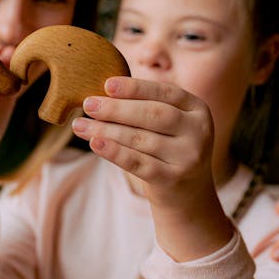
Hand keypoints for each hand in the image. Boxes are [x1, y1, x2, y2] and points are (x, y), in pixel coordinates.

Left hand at [72, 75, 215, 206]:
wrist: (188, 193)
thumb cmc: (168, 149)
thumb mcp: (168, 125)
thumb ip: (146, 106)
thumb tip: (102, 93)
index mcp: (197, 109)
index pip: (165, 93)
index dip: (135, 88)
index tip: (107, 85)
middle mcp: (198, 131)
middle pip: (153, 114)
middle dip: (117, 109)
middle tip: (88, 104)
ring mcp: (189, 156)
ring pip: (141, 139)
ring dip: (107, 130)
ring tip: (80, 125)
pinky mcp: (173, 178)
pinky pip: (139, 163)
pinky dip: (115, 152)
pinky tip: (95, 144)